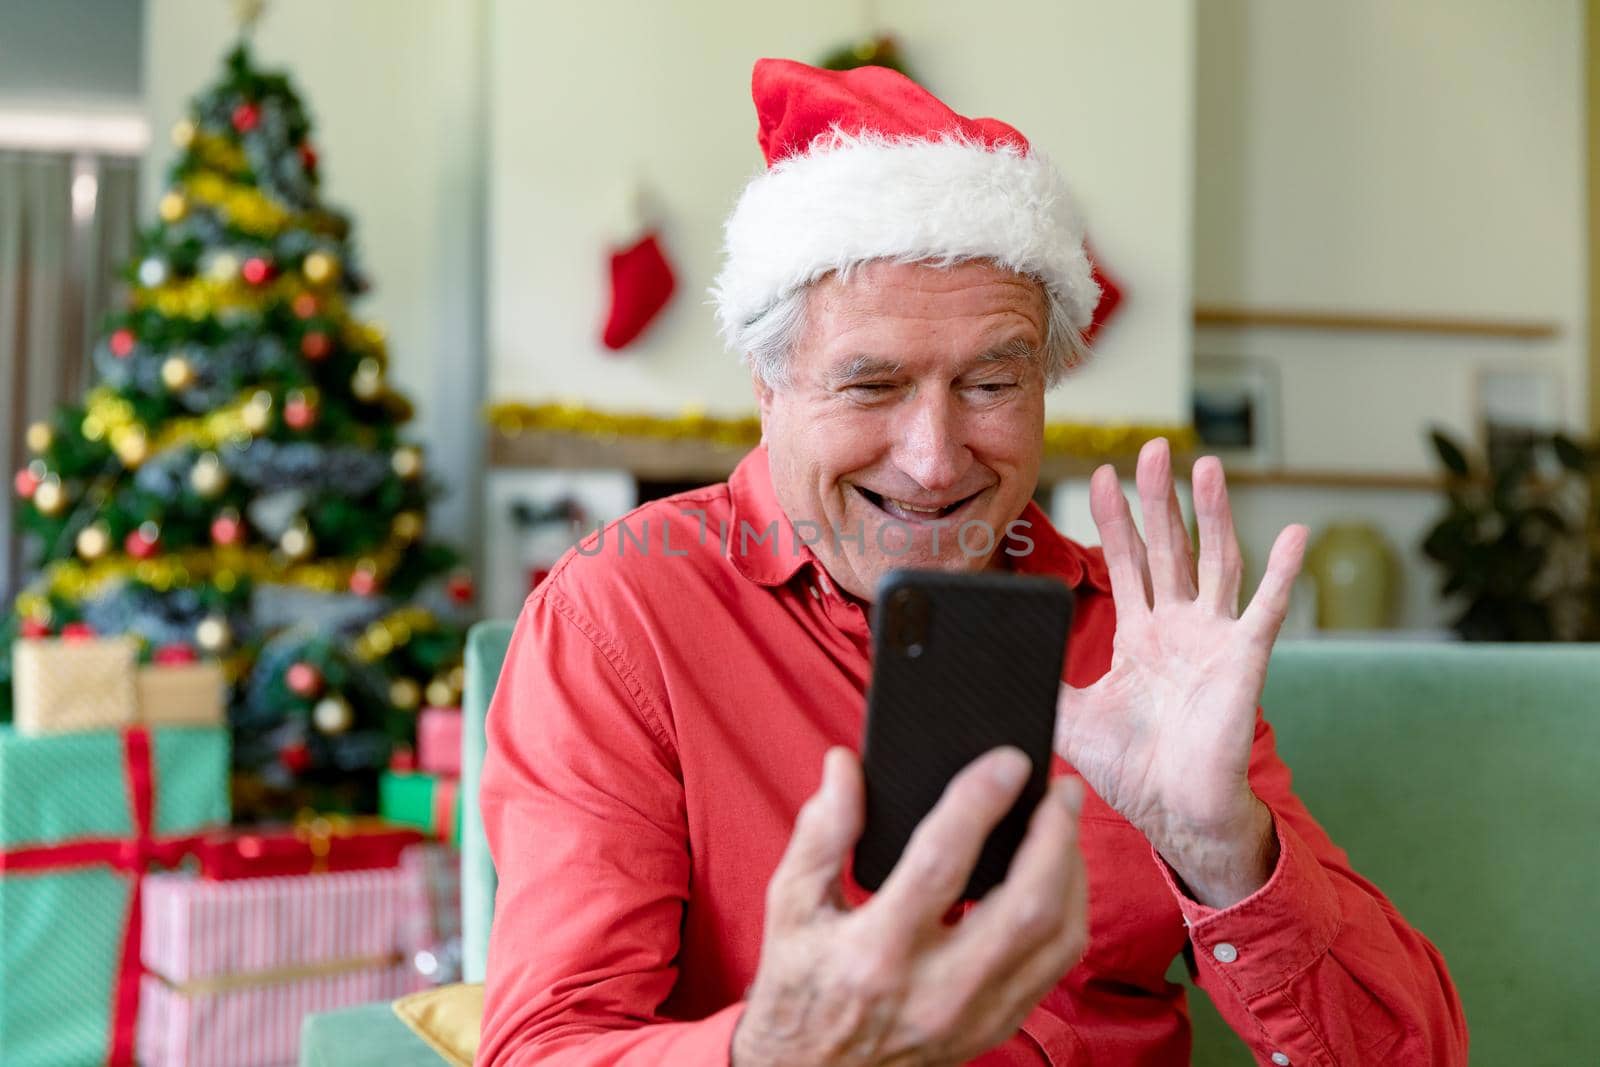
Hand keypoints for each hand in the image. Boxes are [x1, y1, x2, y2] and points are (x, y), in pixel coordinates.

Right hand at [733, 747, 1086, 1066]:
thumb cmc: (799, 982)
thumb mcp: (790, 904)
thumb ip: (821, 832)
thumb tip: (846, 766)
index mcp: (876, 951)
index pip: (942, 861)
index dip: (981, 801)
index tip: (1009, 760)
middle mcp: (933, 990)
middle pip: (1027, 904)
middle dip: (1055, 835)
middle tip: (1060, 788)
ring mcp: (972, 1016)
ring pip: (1056, 937)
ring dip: (1072, 871)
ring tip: (1063, 823)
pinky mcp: (994, 1028)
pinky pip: (1056, 967)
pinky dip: (1068, 913)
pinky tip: (1058, 876)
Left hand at [1054, 438, 1306, 906]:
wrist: (1173, 813)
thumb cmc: (1132, 769)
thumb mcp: (1071, 714)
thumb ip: (1041, 679)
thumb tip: (992, 661)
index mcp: (1141, 634)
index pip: (1126, 561)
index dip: (1115, 518)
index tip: (1102, 474)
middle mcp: (1179, 627)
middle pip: (1169, 547)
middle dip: (1159, 498)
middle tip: (1151, 448)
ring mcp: (1214, 639)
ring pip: (1214, 561)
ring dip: (1212, 514)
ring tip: (1207, 467)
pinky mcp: (1243, 661)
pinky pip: (1266, 610)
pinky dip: (1282, 573)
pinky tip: (1292, 534)